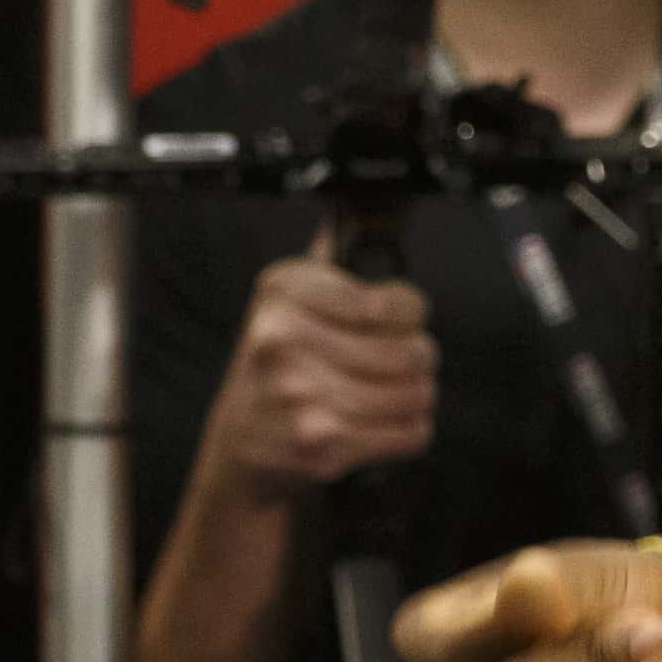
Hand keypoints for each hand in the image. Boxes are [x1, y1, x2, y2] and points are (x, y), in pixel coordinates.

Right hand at [203, 251, 437, 498]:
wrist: (243, 438)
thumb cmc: (275, 363)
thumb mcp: (286, 299)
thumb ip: (327, 259)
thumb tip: (353, 215)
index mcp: (284, 292)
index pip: (392, 300)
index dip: (409, 311)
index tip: (398, 318)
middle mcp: (286, 341)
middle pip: (412, 350)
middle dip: (418, 356)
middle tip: (401, 359)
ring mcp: (302, 397)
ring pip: (417, 393)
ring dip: (416, 395)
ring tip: (392, 391)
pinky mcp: (321, 446)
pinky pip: (409, 432)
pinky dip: (408, 429)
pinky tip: (382, 422)